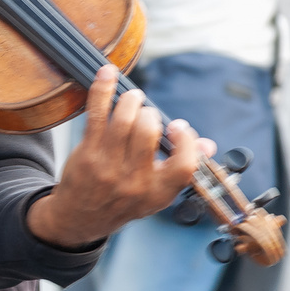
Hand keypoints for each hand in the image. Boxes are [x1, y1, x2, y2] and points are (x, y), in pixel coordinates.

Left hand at [28, 66, 211, 248]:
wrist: (81, 217)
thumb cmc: (124, 199)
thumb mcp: (157, 192)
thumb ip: (183, 166)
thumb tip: (207, 145)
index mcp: (158, 192)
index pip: (184, 165)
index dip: (186, 140)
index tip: (177, 127)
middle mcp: (134, 182)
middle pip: (148, 132)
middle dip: (150, 113)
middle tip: (146, 112)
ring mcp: (108, 168)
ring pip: (123, 121)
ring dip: (129, 100)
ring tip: (131, 98)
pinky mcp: (87, 154)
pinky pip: (96, 114)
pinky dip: (102, 90)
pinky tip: (107, 74)